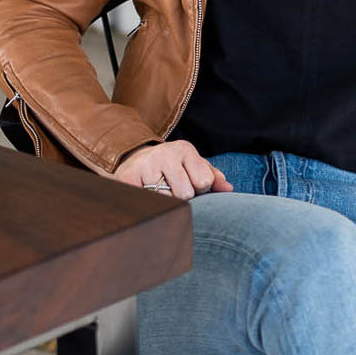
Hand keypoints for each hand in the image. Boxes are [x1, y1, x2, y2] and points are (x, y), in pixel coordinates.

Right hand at [112, 140, 233, 200]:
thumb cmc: (172, 167)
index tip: (190, 183)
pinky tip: (146, 195)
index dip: (200, 189)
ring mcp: (145, 165)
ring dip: (164, 202)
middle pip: (185, 194)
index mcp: (184, 149)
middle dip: (181, 197)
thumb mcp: (193, 166)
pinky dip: (149, 205)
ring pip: (165, 200)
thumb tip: (228, 189)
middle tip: (172, 189)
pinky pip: (146, 203)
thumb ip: (213, 177)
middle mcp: (165, 153)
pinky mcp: (127, 178)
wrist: (135, 160)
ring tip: (158, 191)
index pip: (204, 182)